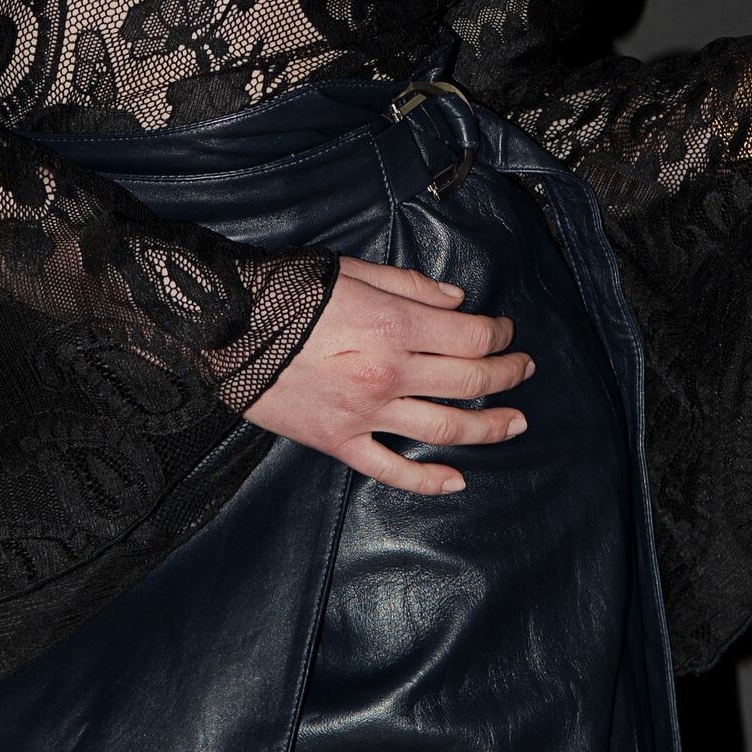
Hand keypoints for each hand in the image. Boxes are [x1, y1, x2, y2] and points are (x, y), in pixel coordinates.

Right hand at [242, 256, 533, 494]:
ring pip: (445, 429)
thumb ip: (410, 286)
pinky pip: (392, 470)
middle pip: (469, 381)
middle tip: (524, 370)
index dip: (498, 334)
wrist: (227, 330)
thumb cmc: (290, 291)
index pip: (471, 336)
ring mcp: (366, 414)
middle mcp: (389, 373)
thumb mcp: (353, 270)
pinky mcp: (341, 442)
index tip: (507, 331)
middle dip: (506, 375)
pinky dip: (428, 481)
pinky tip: (457, 480)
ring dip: (489, 428)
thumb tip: (459, 302)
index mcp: (395, 325)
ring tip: (516, 423)